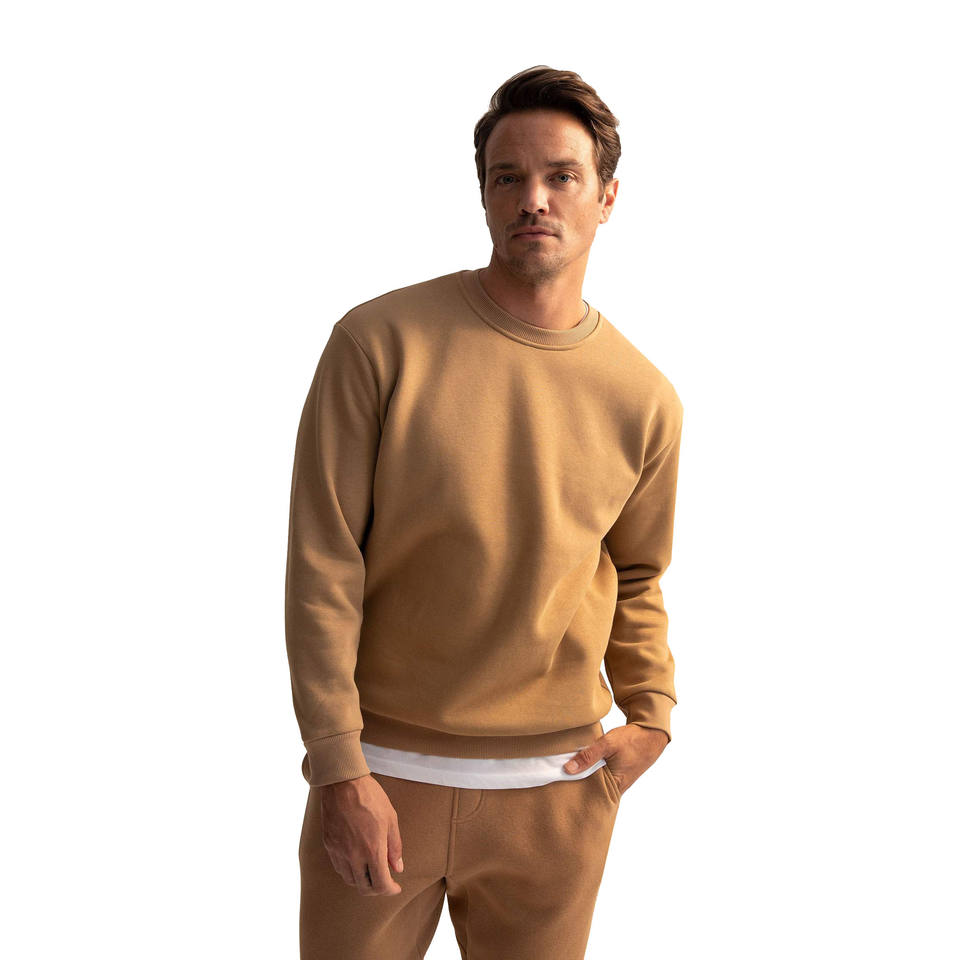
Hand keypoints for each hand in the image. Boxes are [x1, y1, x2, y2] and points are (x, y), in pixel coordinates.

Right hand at [318, 774, 404, 895]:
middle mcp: (354, 856)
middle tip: (385, 881)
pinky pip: (339, 867)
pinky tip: (356, 861)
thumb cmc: (370, 797)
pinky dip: (349, 871)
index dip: (390, 890)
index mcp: (372, 850)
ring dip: (362, 881)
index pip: (381, 885)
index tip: (396, 887)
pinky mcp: (329, 845)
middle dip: (377, 889)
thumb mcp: (391, 819)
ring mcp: (339, 851)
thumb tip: (397, 868)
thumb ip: (395, 846)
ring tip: (371, 870)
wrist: (343, 783)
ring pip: (350, 880)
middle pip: (364, 888)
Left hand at [563, 724, 669, 795]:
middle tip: (556, 786)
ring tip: (563, 777)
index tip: (558, 792)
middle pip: (591, 792)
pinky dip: (591, 773)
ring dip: (583, 779)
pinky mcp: (616, 775)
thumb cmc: (632, 740)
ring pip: (595, 783)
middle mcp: (616, 789)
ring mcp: (616, 782)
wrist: (651, 735)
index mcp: (615, 787)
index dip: (574, 794)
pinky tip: (579, 768)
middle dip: (576, 788)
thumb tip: (568, 769)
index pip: (589, 797)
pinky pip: (600, 777)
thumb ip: (588, 756)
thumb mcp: (608, 744)